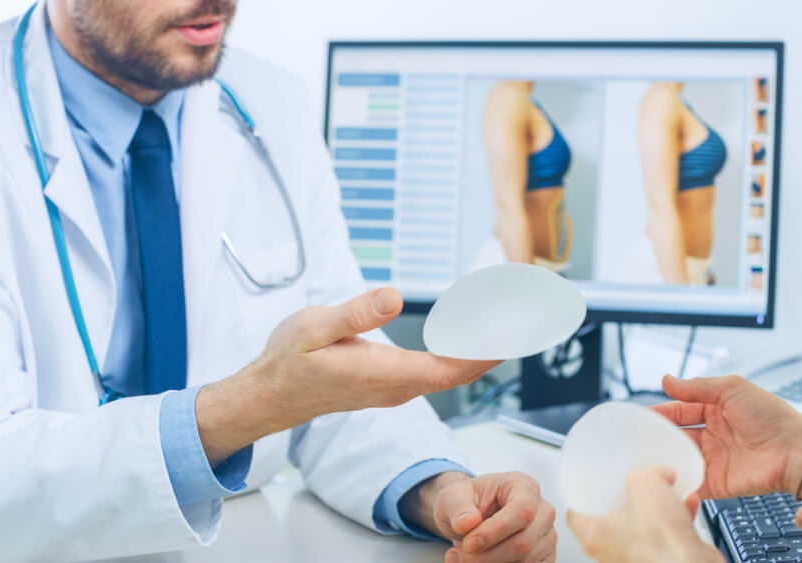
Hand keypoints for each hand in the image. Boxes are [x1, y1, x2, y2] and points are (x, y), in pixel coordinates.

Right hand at [196, 288, 499, 463]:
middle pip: (461, 371)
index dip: (486, 352)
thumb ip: (354, 313)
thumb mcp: (313, 328)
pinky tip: (473, 328)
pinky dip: (462, 350)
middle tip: (530, 313)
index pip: (450, 368)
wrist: (271, 395)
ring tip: (512, 315)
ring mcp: (397, 388)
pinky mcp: (392, 383)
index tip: (518, 333)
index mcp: (385, 374)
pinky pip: (439, 369)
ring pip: (452, 371)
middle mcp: (398, 387)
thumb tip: (392, 296)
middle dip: (498, 345)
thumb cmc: (288, 362)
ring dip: (483, 346)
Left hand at [402, 471, 556, 562]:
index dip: (495, 532)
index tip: (468, 544)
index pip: (522, 511)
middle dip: (488, 556)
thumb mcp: (452, 496)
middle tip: (462, 557)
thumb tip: (467, 523)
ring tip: (464, 560)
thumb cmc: (467, 503)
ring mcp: (547, 536)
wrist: (472, 518)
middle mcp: (543, 511)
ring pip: (526, 562)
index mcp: (525, 487)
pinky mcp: (545, 557)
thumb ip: (457, 506)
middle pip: (524, 542)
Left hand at [567, 467, 721, 562]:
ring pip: (641, 524)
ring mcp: (636, 557)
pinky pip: (665, 533)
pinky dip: (675, 516)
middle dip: (624, 496)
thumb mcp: (645, 485)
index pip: (575, 515)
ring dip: (655, 505)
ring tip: (665, 487)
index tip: (588, 484)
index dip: (582, 497)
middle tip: (631, 481)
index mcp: (594, 536)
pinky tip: (686, 502)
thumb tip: (654, 472)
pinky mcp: (662, 558)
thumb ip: (645, 473)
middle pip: (610, 517)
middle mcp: (611, 551)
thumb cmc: (661, 543)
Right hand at [651, 374, 801, 499]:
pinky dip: (677, 481)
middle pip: (675, 435)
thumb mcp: (732, 389)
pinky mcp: (717, 483)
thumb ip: (697, 387)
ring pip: (678, 458)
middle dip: (656, 436)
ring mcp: (714, 459)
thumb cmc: (773, 417)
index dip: (659, 412)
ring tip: (641, 458)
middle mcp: (712, 435)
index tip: (638, 416)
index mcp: (715, 410)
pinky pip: (691, 482)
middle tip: (634, 438)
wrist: (797, 453)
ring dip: (662, 458)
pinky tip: (662, 478)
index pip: (679, 410)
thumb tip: (666, 380)